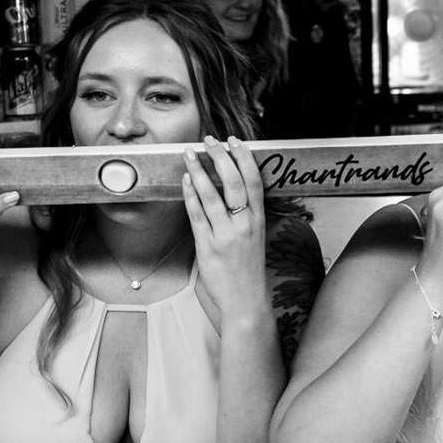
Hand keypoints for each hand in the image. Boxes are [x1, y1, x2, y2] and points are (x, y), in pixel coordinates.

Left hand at [179, 137, 267, 331]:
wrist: (246, 302)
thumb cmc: (248, 270)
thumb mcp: (254, 238)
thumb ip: (244, 215)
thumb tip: (227, 190)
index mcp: (258, 220)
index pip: (254, 181)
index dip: (244, 158)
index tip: (235, 141)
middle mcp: (244, 225)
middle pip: (233, 182)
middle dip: (220, 157)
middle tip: (209, 141)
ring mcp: (225, 236)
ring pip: (211, 195)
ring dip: (199, 171)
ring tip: (190, 154)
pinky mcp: (207, 247)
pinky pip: (196, 215)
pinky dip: (189, 195)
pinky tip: (184, 181)